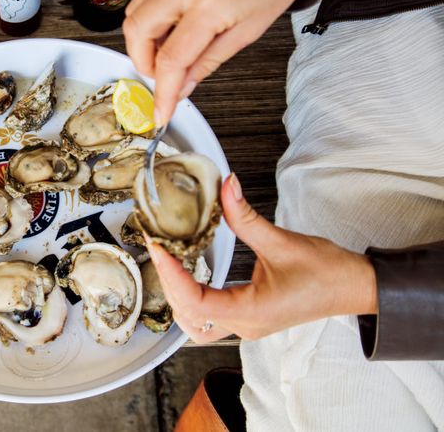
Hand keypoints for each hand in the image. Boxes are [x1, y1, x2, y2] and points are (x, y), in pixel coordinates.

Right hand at [123, 0, 317, 125]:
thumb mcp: (248, 32)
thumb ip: (207, 62)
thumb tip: (181, 87)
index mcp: (211, 4)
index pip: (171, 58)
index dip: (162, 91)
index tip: (161, 110)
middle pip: (137, 32)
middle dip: (143, 61)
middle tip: (162, 74)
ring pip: (134, 11)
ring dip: (144, 39)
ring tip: (169, 48)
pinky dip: (153, 13)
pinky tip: (174, 20)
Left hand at [146, 173, 377, 343]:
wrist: (354, 288)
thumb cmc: (327, 271)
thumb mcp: (282, 240)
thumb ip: (245, 216)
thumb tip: (226, 186)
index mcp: (252, 311)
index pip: (196, 301)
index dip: (171, 275)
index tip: (158, 249)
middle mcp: (246, 325)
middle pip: (189, 317)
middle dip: (169, 285)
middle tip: (159, 251)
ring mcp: (248, 326)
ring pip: (196, 326)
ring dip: (179, 299)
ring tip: (170, 266)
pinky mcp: (250, 319)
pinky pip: (209, 320)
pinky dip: (192, 302)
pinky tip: (188, 277)